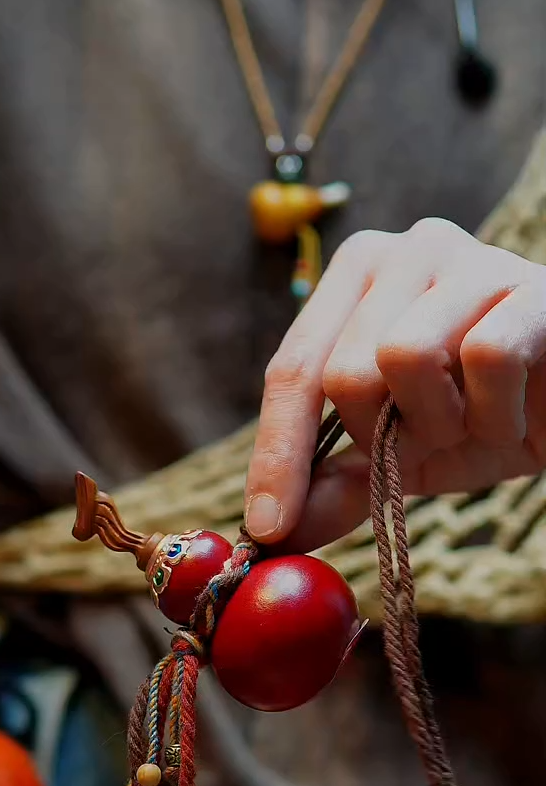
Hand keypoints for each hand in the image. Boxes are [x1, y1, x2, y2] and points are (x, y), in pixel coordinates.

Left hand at [244, 218, 545, 549]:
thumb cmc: (483, 416)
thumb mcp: (399, 457)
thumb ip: (336, 485)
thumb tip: (272, 534)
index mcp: (356, 279)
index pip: (291, 370)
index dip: (277, 455)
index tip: (267, 526)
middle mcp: (405, 251)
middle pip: (345, 371)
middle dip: (385, 436)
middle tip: (433, 439)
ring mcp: (470, 258)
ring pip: (407, 357)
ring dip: (442, 422)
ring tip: (477, 420)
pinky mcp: (533, 285)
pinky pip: (489, 356)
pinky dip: (498, 411)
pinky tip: (518, 409)